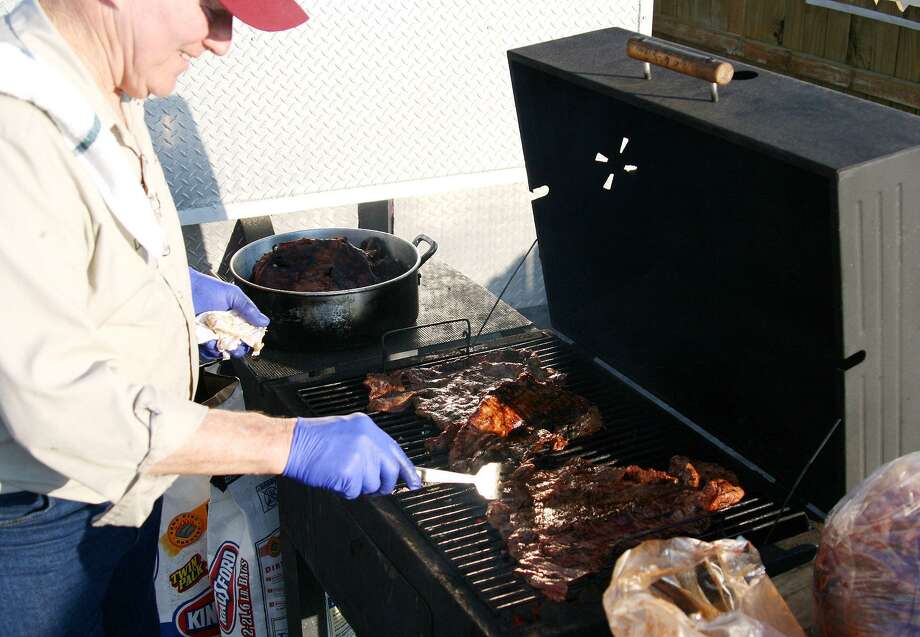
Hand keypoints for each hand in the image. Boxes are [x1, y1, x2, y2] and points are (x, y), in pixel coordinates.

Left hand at [189, 267, 268, 359]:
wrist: (183, 289)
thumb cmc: (207, 288)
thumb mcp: (232, 295)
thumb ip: (248, 308)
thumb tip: (265, 322)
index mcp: (236, 317)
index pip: (248, 332)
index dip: (251, 338)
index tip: (251, 340)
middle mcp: (225, 327)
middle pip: (237, 344)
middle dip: (238, 348)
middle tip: (235, 345)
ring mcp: (212, 334)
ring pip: (222, 350)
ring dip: (222, 349)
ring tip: (217, 341)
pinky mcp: (200, 340)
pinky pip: (207, 351)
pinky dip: (209, 350)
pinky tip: (208, 342)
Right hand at [282, 413, 421, 498]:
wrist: (291, 443)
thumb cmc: (314, 439)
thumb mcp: (348, 430)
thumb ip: (369, 445)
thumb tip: (385, 467)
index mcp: (369, 428)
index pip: (396, 451)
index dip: (408, 469)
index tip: (417, 482)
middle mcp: (368, 440)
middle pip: (391, 471)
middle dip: (385, 484)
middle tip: (376, 487)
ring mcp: (360, 456)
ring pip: (373, 485)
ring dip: (358, 486)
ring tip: (341, 473)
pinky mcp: (349, 473)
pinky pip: (355, 492)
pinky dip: (344, 491)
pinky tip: (334, 477)